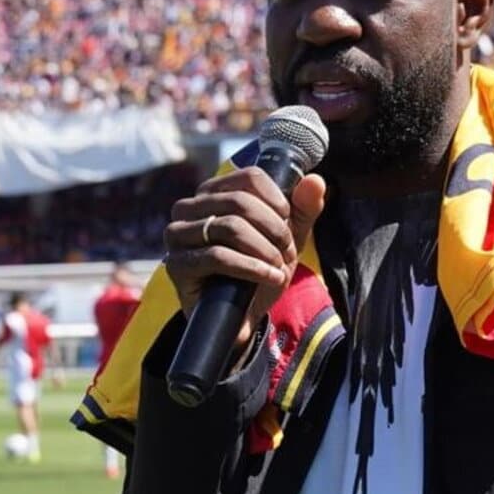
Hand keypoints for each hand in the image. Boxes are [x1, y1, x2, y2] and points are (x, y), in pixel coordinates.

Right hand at [162, 168, 327, 351]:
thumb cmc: (259, 269)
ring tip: (279, 268)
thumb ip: (303, 209)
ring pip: (230, 226)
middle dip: (274, 229)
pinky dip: (252, 267)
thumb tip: (316, 181)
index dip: (277, 200)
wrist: (243, 316)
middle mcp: (188, 208)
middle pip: (240, 201)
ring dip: (264, 249)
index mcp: (213, 192)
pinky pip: (218, 257)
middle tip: (288, 252)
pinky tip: (269, 277)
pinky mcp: (177, 264)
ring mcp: (177, 235)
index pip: (249, 177)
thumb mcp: (287, 237)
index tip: (289, 222)